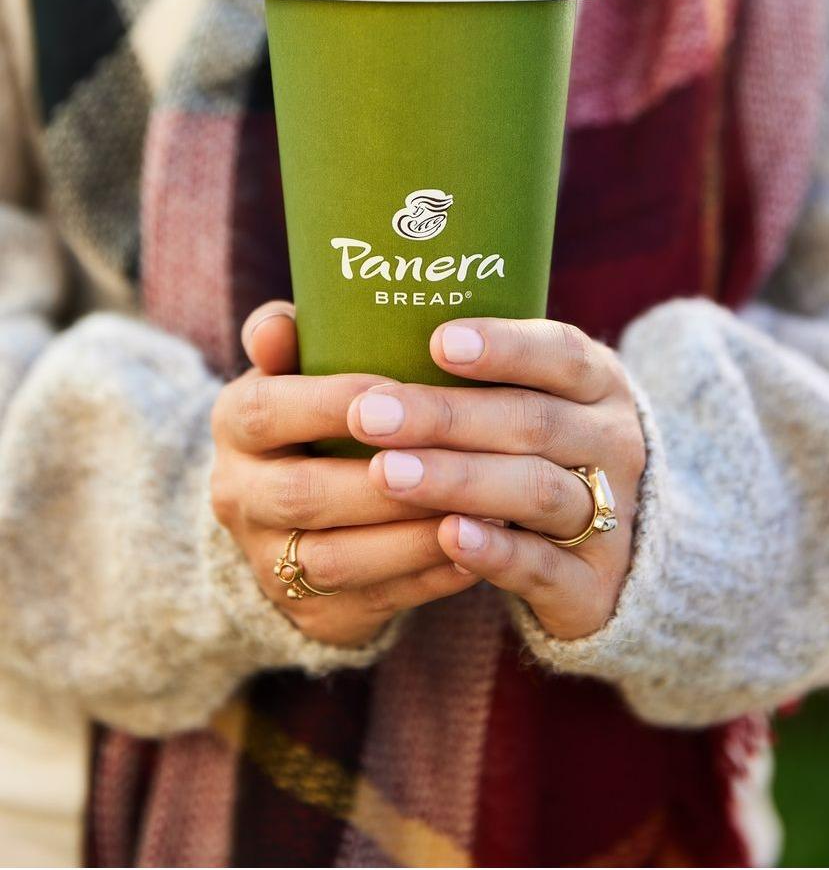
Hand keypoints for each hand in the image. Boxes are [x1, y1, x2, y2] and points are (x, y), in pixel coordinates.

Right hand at [210, 302, 478, 647]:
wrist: (289, 516)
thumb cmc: (316, 414)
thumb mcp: (297, 368)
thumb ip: (289, 337)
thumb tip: (278, 325)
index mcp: (235, 425)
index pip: (266, 411)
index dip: (332, 402)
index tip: (403, 386)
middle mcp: (239, 496)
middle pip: (304, 493)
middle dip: (385, 478)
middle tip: (458, 456)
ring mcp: (271, 563)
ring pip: (339, 559)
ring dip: (414, 537)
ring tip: (482, 509)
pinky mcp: (314, 614)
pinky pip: (375, 603)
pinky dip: (430, 578)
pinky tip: (479, 550)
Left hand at [347, 318, 645, 640]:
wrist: (607, 551)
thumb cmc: (536, 449)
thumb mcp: (531, 397)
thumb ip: (473, 373)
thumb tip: (364, 339)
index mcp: (599, 384)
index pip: (561, 353)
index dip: (504, 346)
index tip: (437, 341)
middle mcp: (613, 443)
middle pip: (534, 422)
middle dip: (447, 417)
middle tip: (370, 414)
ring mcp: (612, 515)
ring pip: (536, 491)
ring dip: (458, 480)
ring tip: (388, 472)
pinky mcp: (594, 585)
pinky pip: (543, 565)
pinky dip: (495, 550)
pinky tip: (446, 535)